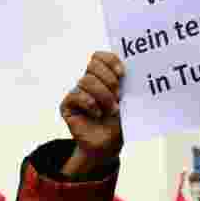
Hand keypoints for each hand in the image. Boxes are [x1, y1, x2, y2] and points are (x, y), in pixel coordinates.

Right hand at [59, 52, 124, 176]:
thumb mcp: (127, 101)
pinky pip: (76, 95)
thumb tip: (132, 70)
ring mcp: (77, 92)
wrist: (109, 144)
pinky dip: (89, 103)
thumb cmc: (119, 121)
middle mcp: (88, 81)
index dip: (110, 61)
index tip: (123, 73)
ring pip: (86, 80)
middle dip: (109, 79)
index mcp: (102, 75)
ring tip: (112, 109)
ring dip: (103, 96)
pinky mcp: (67, 104)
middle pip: (92, 65)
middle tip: (119, 95)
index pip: (100, 57)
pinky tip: (97, 114)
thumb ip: (126, 85)